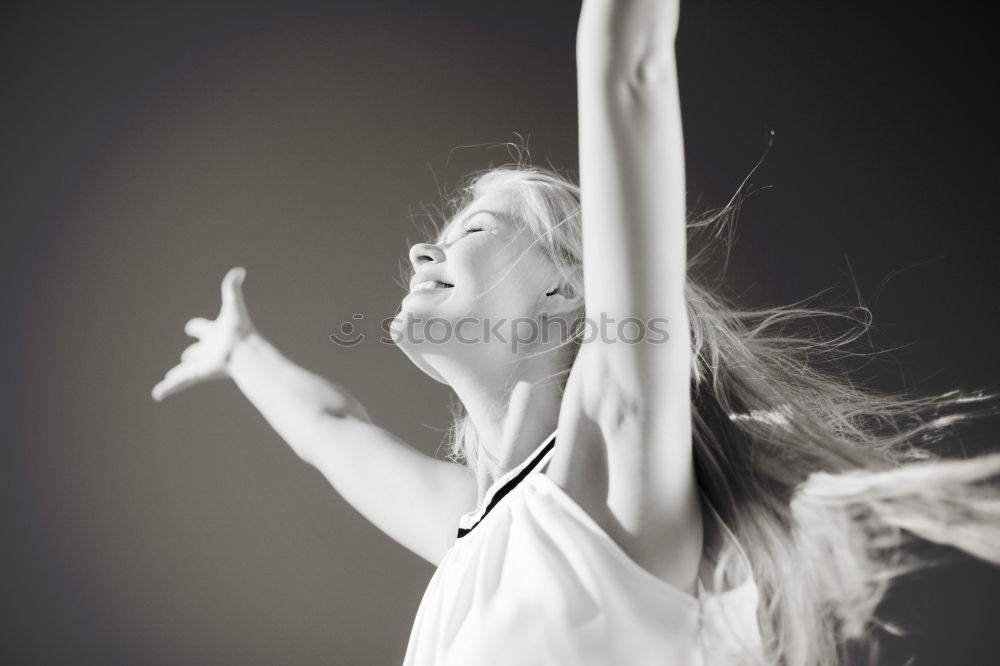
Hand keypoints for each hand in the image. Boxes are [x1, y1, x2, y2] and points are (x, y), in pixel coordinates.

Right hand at [151, 267, 256, 401]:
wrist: (245, 354)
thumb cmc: (240, 331)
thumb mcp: (234, 307)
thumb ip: (232, 289)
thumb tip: (240, 270)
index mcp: (216, 334)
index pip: (204, 329)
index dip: (197, 327)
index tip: (190, 327)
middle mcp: (210, 350)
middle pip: (198, 352)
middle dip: (192, 353)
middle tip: (186, 356)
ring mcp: (205, 363)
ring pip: (188, 370)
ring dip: (178, 374)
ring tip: (170, 378)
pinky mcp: (200, 374)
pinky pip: (181, 382)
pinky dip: (169, 388)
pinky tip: (157, 394)